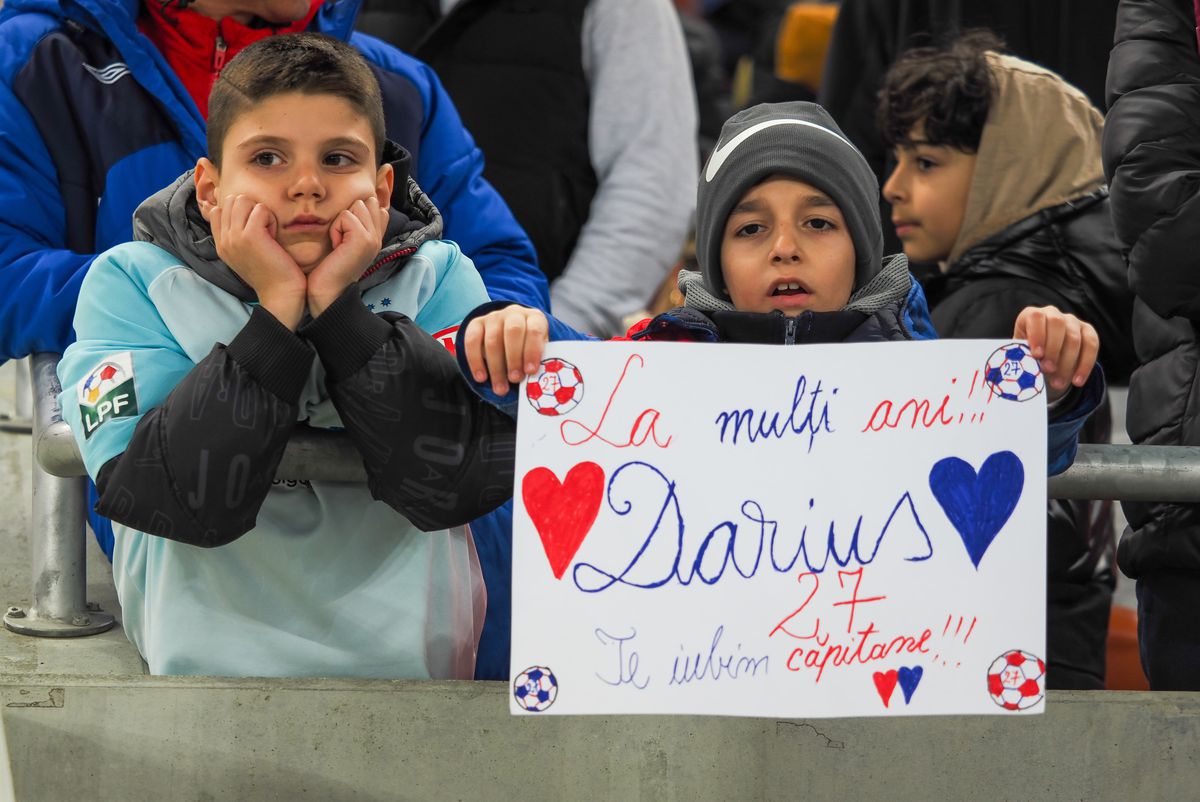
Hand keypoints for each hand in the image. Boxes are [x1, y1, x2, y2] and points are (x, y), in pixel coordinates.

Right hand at [210, 194, 306, 329]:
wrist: (280, 294)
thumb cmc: (270, 274)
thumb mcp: (246, 255)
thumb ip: (238, 236)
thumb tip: (240, 212)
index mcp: (220, 244)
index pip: (219, 209)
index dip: (240, 211)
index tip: (254, 229)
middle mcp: (224, 240)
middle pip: (231, 200)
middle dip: (251, 208)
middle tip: (264, 229)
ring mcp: (235, 237)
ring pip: (243, 200)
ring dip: (260, 212)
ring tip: (268, 231)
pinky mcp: (251, 236)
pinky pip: (261, 209)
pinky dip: (271, 218)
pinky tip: (274, 235)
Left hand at [307, 197, 388, 316]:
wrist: (328, 292)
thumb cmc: (329, 268)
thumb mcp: (344, 242)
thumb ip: (355, 224)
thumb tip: (360, 203)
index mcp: (377, 237)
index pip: (377, 207)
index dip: (358, 212)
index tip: (346, 234)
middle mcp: (378, 237)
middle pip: (366, 202)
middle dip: (349, 215)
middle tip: (341, 239)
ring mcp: (373, 238)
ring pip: (357, 206)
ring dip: (341, 221)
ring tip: (338, 243)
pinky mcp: (363, 239)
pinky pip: (347, 216)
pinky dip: (336, 229)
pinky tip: (336, 246)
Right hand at [463, 305, 548, 395]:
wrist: (509, 337)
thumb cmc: (528, 349)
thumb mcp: (537, 352)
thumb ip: (536, 362)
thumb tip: (534, 382)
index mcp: (534, 318)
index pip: (534, 330)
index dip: (532, 351)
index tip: (530, 371)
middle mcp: (514, 313)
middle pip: (513, 331)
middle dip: (514, 358)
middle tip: (515, 379)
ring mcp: (494, 317)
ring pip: (492, 340)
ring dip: (496, 367)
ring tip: (500, 387)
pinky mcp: (476, 323)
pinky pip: (472, 340)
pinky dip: (475, 361)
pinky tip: (481, 378)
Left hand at [1013, 305, 1098, 401]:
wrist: (1044, 360)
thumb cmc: (1027, 356)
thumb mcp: (1021, 354)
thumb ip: (1023, 356)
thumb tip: (1022, 369)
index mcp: (1032, 315)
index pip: (1036, 317)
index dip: (1037, 335)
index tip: (1037, 355)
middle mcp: (1053, 314)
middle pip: (1057, 325)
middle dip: (1053, 349)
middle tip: (1048, 369)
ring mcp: (1072, 321)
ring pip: (1074, 338)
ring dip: (1067, 363)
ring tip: (1058, 383)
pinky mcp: (1088, 331)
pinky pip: (1091, 346)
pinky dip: (1085, 365)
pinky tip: (1077, 381)